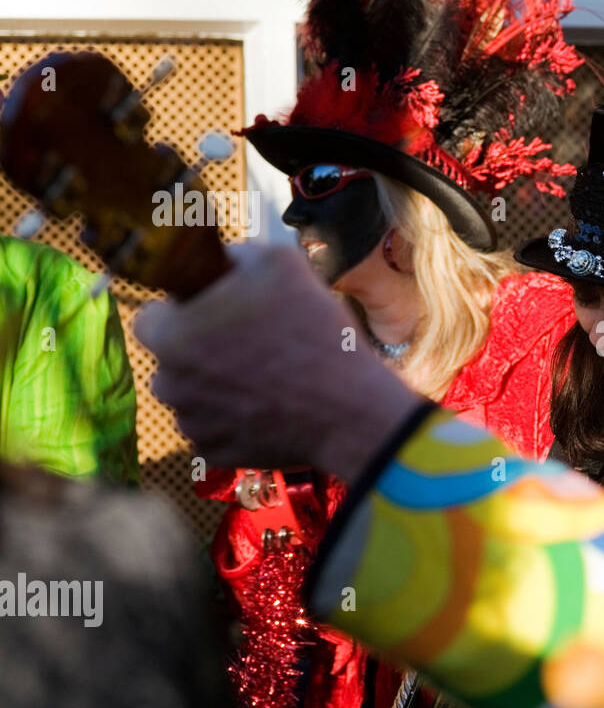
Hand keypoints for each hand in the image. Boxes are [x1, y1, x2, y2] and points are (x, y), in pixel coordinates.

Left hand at [135, 243, 424, 481]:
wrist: (349, 409)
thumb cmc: (314, 333)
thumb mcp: (282, 264)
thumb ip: (239, 254)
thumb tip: (226, 259)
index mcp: (171, 334)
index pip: (151, 317)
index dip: (184, 311)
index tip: (216, 313)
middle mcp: (169, 383)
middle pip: (172, 359)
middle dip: (199, 351)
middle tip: (248, 345)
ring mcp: (191, 423)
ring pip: (191, 396)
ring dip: (215, 386)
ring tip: (263, 378)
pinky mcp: (215, 453)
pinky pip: (214, 429)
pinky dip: (234, 420)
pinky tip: (269, 407)